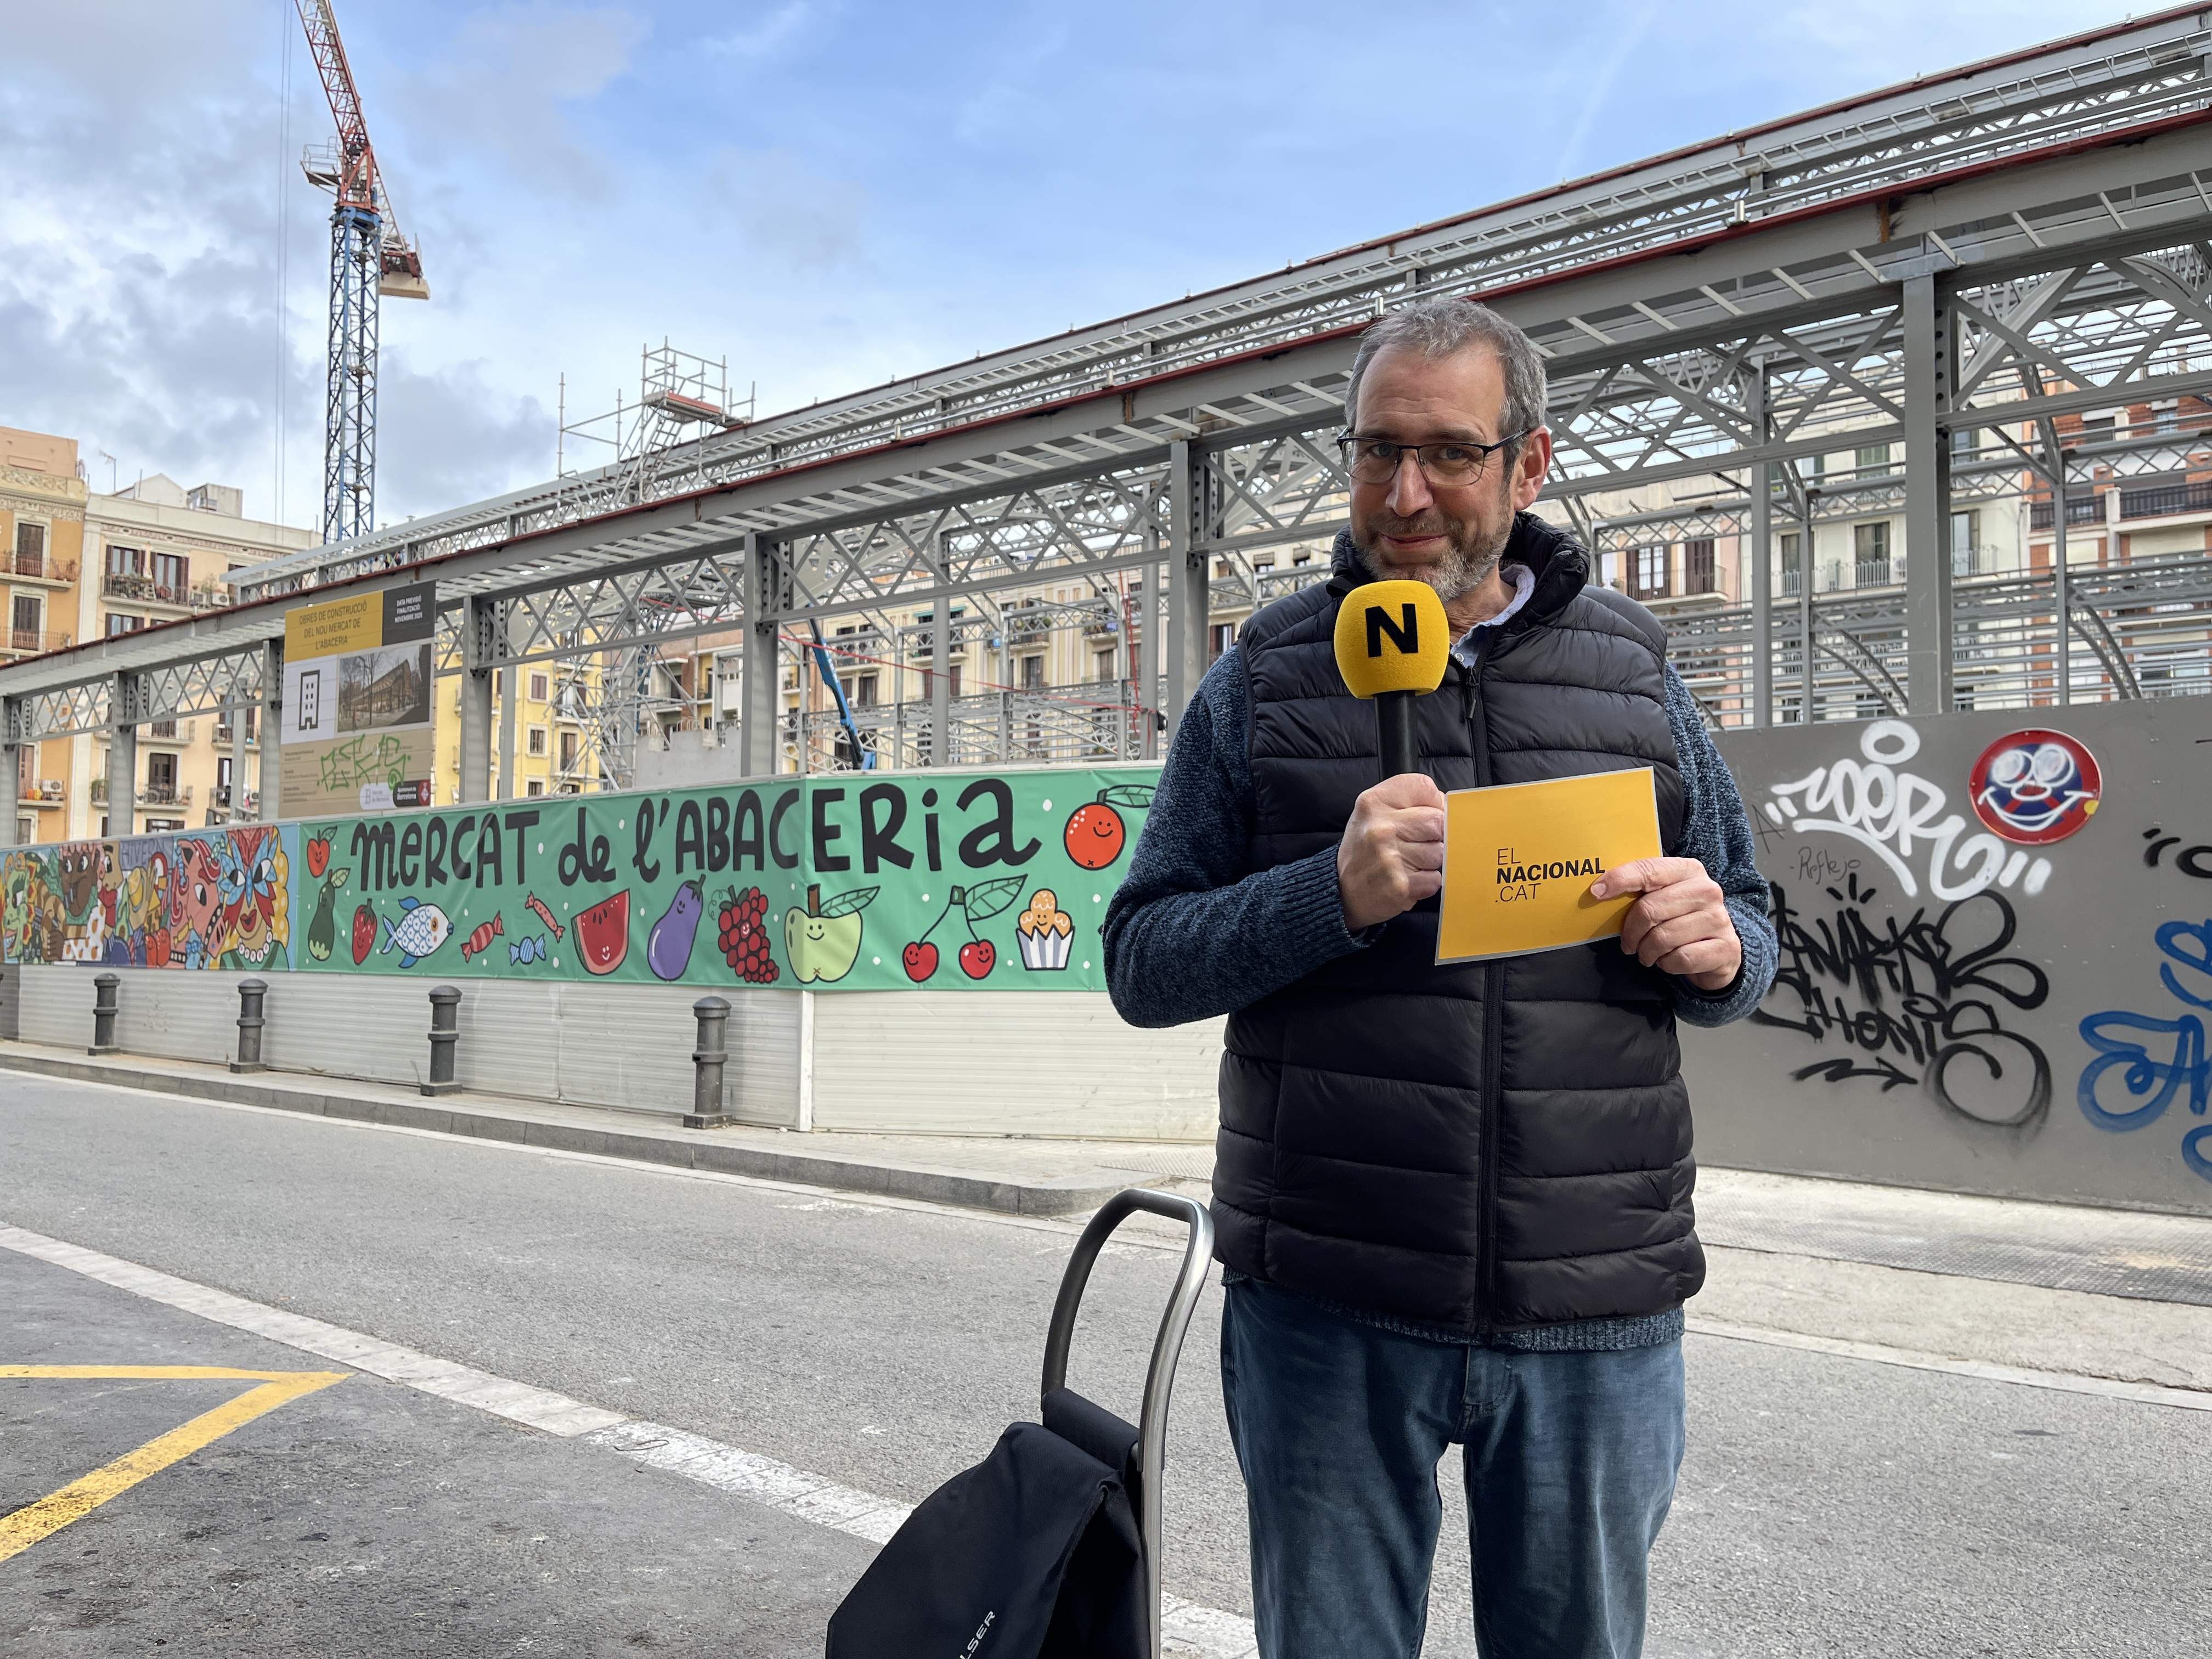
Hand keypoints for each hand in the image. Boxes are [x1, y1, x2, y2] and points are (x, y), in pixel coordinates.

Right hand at [1337, 774, 1446, 931]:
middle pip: (1438, 821)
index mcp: (1374, 802)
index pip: (1425, 787)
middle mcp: (1380, 828)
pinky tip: (1407, 879)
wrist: (1341, 890)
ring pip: (1439, 852)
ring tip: (1406, 863)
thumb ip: (1407, 802)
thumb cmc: (1365, 849)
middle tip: (1411, 844)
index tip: (1418, 815)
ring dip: (1428, 861)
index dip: (1430, 802)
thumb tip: (1447, 807)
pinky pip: (1435, 878)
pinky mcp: (1400, 886)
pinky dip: (1425, 882)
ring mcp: (1390, 858)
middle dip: (1432, 835)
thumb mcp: (1374, 812)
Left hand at [1591, 856, 1740, 990]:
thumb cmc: (1680, 919)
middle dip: (1631, 931)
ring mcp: (1719, 918)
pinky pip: (1680, 959)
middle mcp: (1707, 890)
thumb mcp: (1663, 897)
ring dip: (1647, 951)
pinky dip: (1667, 965)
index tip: (1596, 893)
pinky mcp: (1726, 947)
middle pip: (1650, 909)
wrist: (1719, 949)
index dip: (1619, 880)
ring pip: (1663, 938)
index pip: (1648, 870)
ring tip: (1648, 953)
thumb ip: (1639, 890)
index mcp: (1689, 870)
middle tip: (1628, 943)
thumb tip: (1598, 890)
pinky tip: (1669, 960)